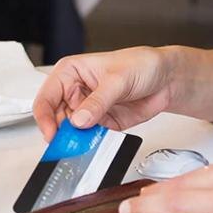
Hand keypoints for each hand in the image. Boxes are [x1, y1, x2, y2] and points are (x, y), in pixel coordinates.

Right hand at [32, 47, 173, 139]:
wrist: (167, 78)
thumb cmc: (142, 64)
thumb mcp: (118, 79)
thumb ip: (98, 101)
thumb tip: (79, 120)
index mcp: (71, 72)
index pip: (47, 97)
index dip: (45, 117)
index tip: (52, 134)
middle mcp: (76, 91)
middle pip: (56, 118)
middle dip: (61, 134)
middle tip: (68, 147)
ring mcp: (88, 109)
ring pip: (71, 132)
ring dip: (76, 142)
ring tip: (84, 148)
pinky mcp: (101, 124)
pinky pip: (90, 139)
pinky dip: (91, 145)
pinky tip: (97, 147)